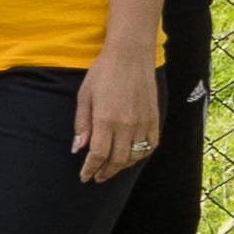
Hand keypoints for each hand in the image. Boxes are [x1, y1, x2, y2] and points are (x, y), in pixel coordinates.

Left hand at [75, 48, 164, 181]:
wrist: (130, 56)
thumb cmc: (103, 74)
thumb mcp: (84, 96)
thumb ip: (82, 124)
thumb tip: (78, 148)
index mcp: (106, 119)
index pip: (98, 154)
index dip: (90, 169)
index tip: (84, 177)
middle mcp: (127, 125)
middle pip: (117, 160)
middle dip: (105, 172)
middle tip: (96, 177)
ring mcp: (144, 122)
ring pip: (135, 156)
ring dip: (122, 167)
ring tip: (111, 169)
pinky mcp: (155, 119)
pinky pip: (151, 145)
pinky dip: (141, 155)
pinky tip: (132, 157)